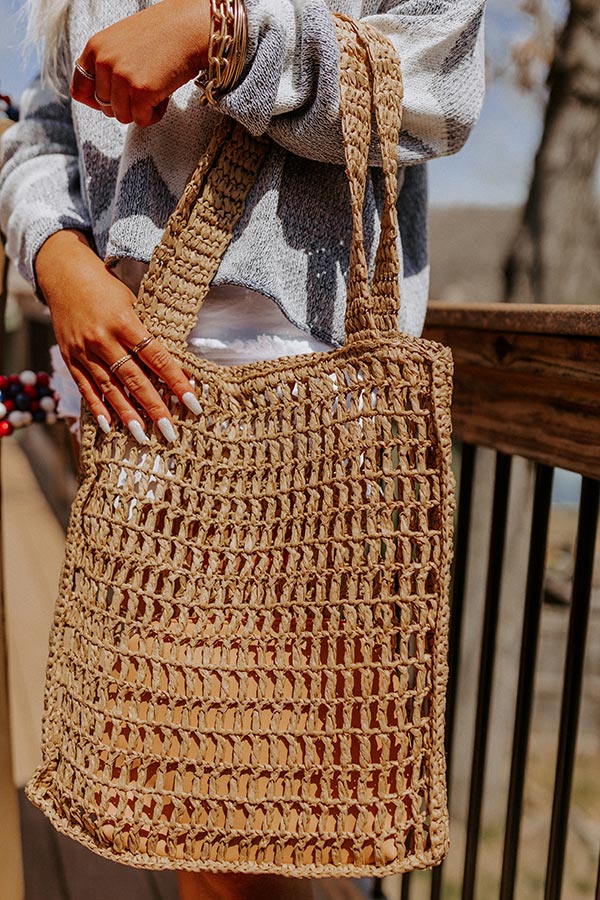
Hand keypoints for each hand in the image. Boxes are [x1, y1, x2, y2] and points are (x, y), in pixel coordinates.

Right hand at [35, 230, 200, 443]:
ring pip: (109, 388)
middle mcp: (103, 339)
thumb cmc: (107, 289)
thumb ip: (150, 333)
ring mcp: (84, 350)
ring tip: (143, 437)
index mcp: (125, 322)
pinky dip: (97, 407)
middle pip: (134, 379)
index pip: (157, 357)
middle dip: (154, 407)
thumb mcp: (134, 303)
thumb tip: (176, 365)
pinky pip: (85, 387)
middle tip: (170, 431)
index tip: (193, 402)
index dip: (176, 381)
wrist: (64, 275)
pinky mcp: (69, 357)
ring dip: (127, 414)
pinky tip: (109, 425)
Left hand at [70, 0, 209, 126]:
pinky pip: (142, 120)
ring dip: (141, 110)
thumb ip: (107, 66)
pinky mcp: (141, 91)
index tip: (112, 102)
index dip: (95, 101)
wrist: (190, 29)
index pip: (79, 89)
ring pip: (123, 116)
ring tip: (156, 88)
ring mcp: (121, 77)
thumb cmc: (162, 35)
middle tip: (144, 87)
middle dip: (126, 104)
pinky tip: (164, 94)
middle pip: (105, 108)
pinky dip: (155, 114)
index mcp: (95, 47)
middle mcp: (104, 61)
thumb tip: (100, 99)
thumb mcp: (122, 43)